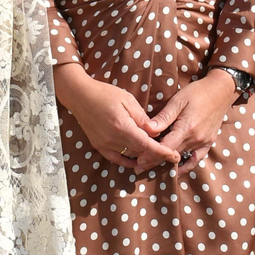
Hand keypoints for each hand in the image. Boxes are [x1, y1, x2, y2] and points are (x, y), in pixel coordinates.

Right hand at [53, 64, 178, 174]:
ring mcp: (105, 145)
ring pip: (130, 156)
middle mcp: (113, 140)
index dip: (162, 152)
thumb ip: (142, 118)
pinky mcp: (99, 146)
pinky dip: (129, 161)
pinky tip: (138, 159)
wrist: (80, 96)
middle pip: (140, 153)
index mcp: (123, 127)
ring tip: (156, 153)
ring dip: (144, 156)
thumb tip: (154, 132)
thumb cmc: (105, 94)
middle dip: (156, 154)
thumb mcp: (128, 100)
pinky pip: (117, 159)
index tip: (174, 155)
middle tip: (168, 152)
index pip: (147, 145)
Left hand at [148, 70, 237, 170]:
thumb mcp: (178, 101)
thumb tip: (147, 129)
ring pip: (181, 156)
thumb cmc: (197, 92)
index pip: (165, 147)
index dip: (151, 154)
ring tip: (151, 166)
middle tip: (139, 167)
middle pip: (172, 154)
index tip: (139, 159)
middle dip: (155, 160)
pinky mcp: (209, 142)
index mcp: (186, 128)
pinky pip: (196, 159)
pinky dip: (186, 165)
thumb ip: (163, 117)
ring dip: (167, 161)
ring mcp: (203, 142)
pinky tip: (176, 169)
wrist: (221, 91)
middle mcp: (196, 139)